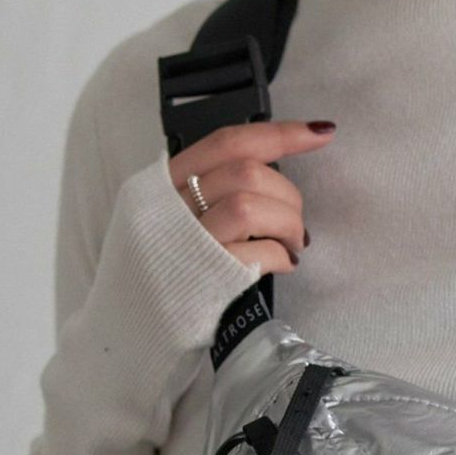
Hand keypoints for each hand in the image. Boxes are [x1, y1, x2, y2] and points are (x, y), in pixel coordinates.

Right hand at [166, 119, 336, 274]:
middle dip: (286, 196)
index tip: (320, 132)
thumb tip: (270, 178)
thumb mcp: (171, 219)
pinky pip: (259, 253)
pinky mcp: (207, 276)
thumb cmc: (164, 270)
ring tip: (290, 245)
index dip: (279, 134)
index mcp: (165, 184)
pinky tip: (282, 263)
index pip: (227, 143)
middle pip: (246, 172)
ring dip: (287, 225)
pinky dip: (281, 256)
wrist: (136, 321)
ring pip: (249, 206)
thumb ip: (208, 192)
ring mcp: (188, 241)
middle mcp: (172, 207)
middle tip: (292, 226)